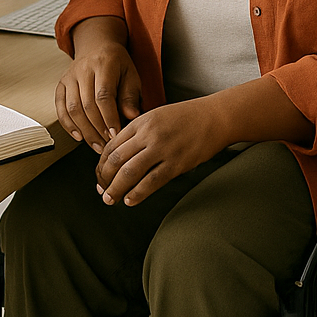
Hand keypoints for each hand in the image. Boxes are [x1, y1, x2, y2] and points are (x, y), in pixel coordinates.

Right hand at [56, 19, 141, 152]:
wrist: (97, 46)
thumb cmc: (117, 64)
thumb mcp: (131, 75)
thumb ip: (131, 96)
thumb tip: (132, 116)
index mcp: (104, 64)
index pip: (103, 95)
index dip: (109, 117)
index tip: (115, 134)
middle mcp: (83, 69)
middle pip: (86, 104)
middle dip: (97, 128)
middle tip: (107, 144)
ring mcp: (69, 77)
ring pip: (72, 108)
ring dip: (84, 130)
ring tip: (96, 145)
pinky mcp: (61, 84)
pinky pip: (60, 108)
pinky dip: (68, 125)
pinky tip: (79, 137)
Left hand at [94, 98, 228, 206]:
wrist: (216, 117)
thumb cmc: (187, 117)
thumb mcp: (157, 116)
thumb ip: (138, 133)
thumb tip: (119, 156)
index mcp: (141, 122)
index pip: (112, 146)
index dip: (101, 165)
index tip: (100, 177)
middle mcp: (149, 134)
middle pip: (117, 160)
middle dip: (104, 179)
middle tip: (101, 191)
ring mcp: (163, 149)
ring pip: (130, 172)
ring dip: (116, 189)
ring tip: (110, 199)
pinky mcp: (177, 163)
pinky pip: (152, 181)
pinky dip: (138, 193)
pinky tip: (131, 200)